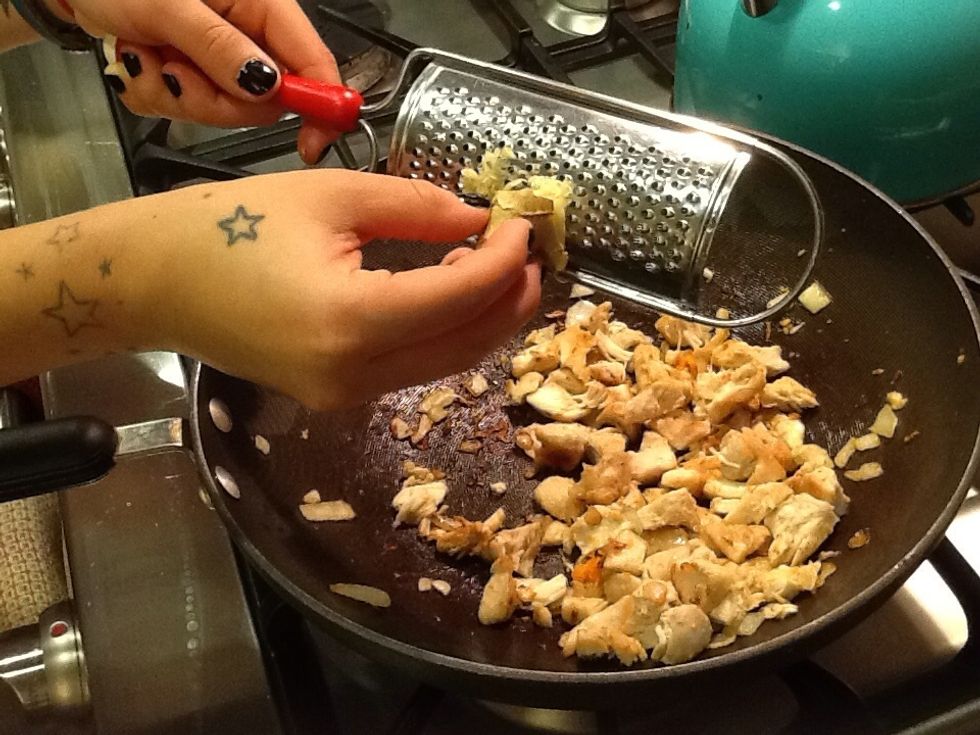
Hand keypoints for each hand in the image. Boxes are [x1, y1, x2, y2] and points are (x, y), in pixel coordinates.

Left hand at [56, 0, 341, 163]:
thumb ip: (219, 47)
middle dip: (216, 100)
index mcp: (259, 4)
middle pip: (265, 99)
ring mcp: (220, 56)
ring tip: (146, 55)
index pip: (311, 59)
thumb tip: (268, 86)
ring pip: (225, 110)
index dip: (321, 104)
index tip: (312, 142)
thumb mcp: (168, 6)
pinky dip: (159, 93)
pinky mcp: (194, 74)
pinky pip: (191, 109)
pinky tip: (140, 60)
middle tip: (176, 73)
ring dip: (177, 94)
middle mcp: (247, 32)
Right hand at [134, 171, 540, 407]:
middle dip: (511, 300)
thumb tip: (478, 218)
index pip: (460, 296)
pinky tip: (454, 294)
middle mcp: (354, 375)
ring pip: (445, 363)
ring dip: (484, 319)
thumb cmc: (228, 226)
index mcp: (351, 320)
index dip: (504, 259)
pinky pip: (412, 368)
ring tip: (504, 269)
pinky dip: (445, 333)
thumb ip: (417, 207)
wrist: (154, 281)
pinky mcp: (336, 397)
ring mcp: (345, 396)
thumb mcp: (331, 197)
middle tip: (532, 254)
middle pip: (466, 344)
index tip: (521, 224)